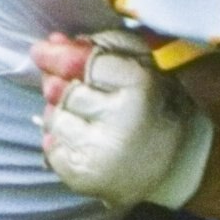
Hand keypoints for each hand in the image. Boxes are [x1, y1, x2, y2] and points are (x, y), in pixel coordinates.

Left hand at [38, 31, 212, 209]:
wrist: (175, 169)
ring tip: (91, 125)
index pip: (86, 61)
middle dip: (62, 89)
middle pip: (66, 91)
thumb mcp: (143, 66)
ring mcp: (100, 151)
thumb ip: (103, 47)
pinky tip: (85, 146)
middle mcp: (121, 120)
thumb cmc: (156, 110)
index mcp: (141, 85)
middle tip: (79, 94)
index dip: (63, 56)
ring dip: (62, 117)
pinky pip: (51, 148)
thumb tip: (52, 43)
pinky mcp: (83, 176)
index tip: (44, 50)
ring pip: (54, 119)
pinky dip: (60, 144)